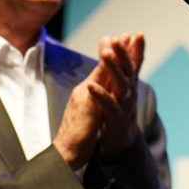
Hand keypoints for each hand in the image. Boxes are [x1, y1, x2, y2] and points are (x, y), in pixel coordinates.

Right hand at [53, 32, 145, 168]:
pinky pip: (94, 95)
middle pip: (101, 67)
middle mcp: (84, 91)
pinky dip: (100, 85)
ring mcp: (83, 100)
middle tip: (124, 35)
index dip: (113, 55)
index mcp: (87, 91)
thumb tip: (102, 86)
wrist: (64, 153)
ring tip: (116, 46)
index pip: (103, 69)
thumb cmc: (77, 134)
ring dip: (107, 61)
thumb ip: (96, 97)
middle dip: (113, 51)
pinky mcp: (84, 111)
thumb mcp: (90, 111)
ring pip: (97, 77)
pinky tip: (105, 75)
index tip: (123, 39)